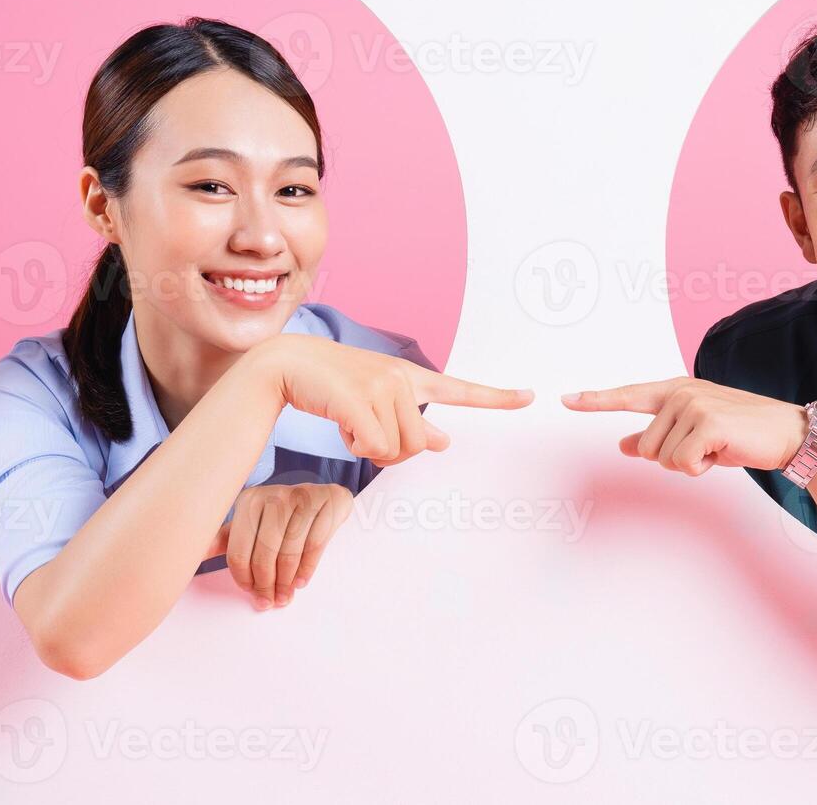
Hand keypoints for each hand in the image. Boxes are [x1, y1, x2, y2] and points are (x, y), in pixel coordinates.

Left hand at [206, 482, 352, 609]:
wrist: (323, 498)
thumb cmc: (283, 519)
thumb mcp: (252, 525)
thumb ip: (225, 540)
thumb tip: (187, 554)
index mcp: (248, 502)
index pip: (238, 552)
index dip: (244, 579)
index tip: (251, 593)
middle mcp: (272, 496)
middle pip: (264, 555)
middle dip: (267, 585)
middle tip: (271, 602)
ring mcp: (300, 497)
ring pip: (289, 552)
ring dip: (286, 582)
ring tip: (286, 595)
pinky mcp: (324, 502)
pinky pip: (314, 545)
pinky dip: (306, 569)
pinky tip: (301, 581)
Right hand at [248, 335, 533, 467]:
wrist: (286, 364)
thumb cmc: (331, 386)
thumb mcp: (375, 401)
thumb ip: (411, 421)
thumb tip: (444, 442)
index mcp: (409, 377)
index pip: (460, 389)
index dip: (496, 398)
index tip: (529, 398)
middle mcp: (402, 378)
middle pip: (420, 444)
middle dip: (394, 453)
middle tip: (367, 438)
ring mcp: (382, 386)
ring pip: (399, 448)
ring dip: (373, 451)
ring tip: (352, 427)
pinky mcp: (360, 398)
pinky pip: (374, 447)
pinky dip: (356, 448)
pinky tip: (342, 426)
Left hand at [560, 377, 808, 475]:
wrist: (785, 433)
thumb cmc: (740, 433)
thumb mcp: (694, 434)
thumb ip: (658, 436)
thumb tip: (624, 446)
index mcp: (675, 390)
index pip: (628, 396)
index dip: (596, 401)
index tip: (566, 400)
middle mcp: (680, 393)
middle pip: (646, 448)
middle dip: (672, 459)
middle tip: (705, 448)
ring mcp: (693, 405)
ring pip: (662, 459)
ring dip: (689, 464)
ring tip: (715, 448)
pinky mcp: (706, 423)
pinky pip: (682, 464)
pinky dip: (700, 468)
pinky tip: (721, 453)